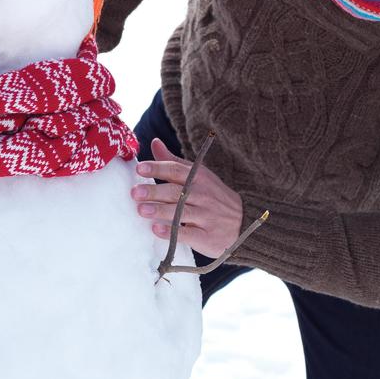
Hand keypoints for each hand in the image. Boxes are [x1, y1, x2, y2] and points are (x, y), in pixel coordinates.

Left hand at [133, 136, 244, 256]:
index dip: (157, 169)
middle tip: (135, 192)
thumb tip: (154, 142)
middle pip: (176, 191)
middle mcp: (203, 195)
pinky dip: (172, 232)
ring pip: (180, 212)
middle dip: (154, 191)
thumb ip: (174, 162)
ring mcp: (206, 216)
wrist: (244, 223)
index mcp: (198, 178)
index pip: (176, 170)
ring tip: (141, 210)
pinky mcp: (207, 236)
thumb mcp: (198, 176)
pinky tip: (157, 230)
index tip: (140, 169)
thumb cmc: (213, 197)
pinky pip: (187, 234)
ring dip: (160, 211)